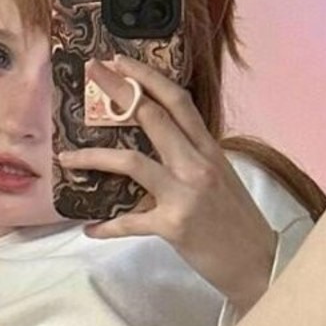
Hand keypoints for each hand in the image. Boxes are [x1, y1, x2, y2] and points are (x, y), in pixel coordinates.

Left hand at [57, 54, 276, 309]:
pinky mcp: (174, 226)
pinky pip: (130, 222)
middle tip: (91, 71)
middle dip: (118, 91)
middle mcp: (197, 164)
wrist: (259, 263)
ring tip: (65, 157)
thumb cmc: (237, 219)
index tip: (119, 62)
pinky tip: (89, 229)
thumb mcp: (220, 177)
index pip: (178, 101)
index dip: (147, 77)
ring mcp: (185, 193)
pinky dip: (107, 226)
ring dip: (92, 157)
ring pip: (131, 162)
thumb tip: (156, 142)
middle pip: (152, 116)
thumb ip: (191, 156)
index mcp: (209, 148)